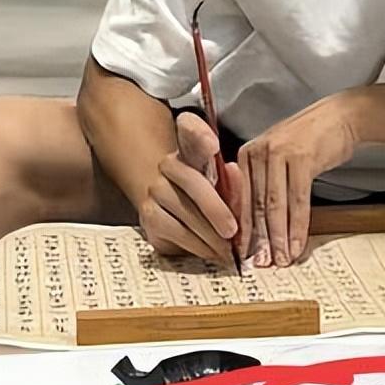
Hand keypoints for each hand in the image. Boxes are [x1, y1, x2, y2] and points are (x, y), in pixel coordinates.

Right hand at [138, 112, 244, 265]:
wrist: (173, 204)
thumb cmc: (209, 192)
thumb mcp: (225, 183)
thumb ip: (232, 180)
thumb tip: (236, 176)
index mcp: (190, 148)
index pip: (191, 131)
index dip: (201, 136)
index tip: (212, 145)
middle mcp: (168, 166)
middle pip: (192, 183)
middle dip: (216, 211)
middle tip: (234, 231)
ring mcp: (154, 192)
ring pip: (184, 215)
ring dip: (210, 237)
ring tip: (230, 250)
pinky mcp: (148, 219)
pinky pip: (176, 235)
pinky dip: (198, 247)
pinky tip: (213, 252)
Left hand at [239, 93, 359, 267]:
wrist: (339, 117)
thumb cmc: (309, 141)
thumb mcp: (277, 156)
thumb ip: (263, 182)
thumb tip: (257, 225)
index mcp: (247, 154)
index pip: (240, 198)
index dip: (243, 229)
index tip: (244, 253)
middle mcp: (259, 152)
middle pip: (256, 204)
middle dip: (259, 239)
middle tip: (261, 264)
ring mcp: (280, 153)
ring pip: (275, 205)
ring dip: (279, 237)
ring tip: (281, 259)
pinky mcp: (302, 158)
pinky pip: (298, 200)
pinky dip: (298, 226)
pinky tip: (297, 243)